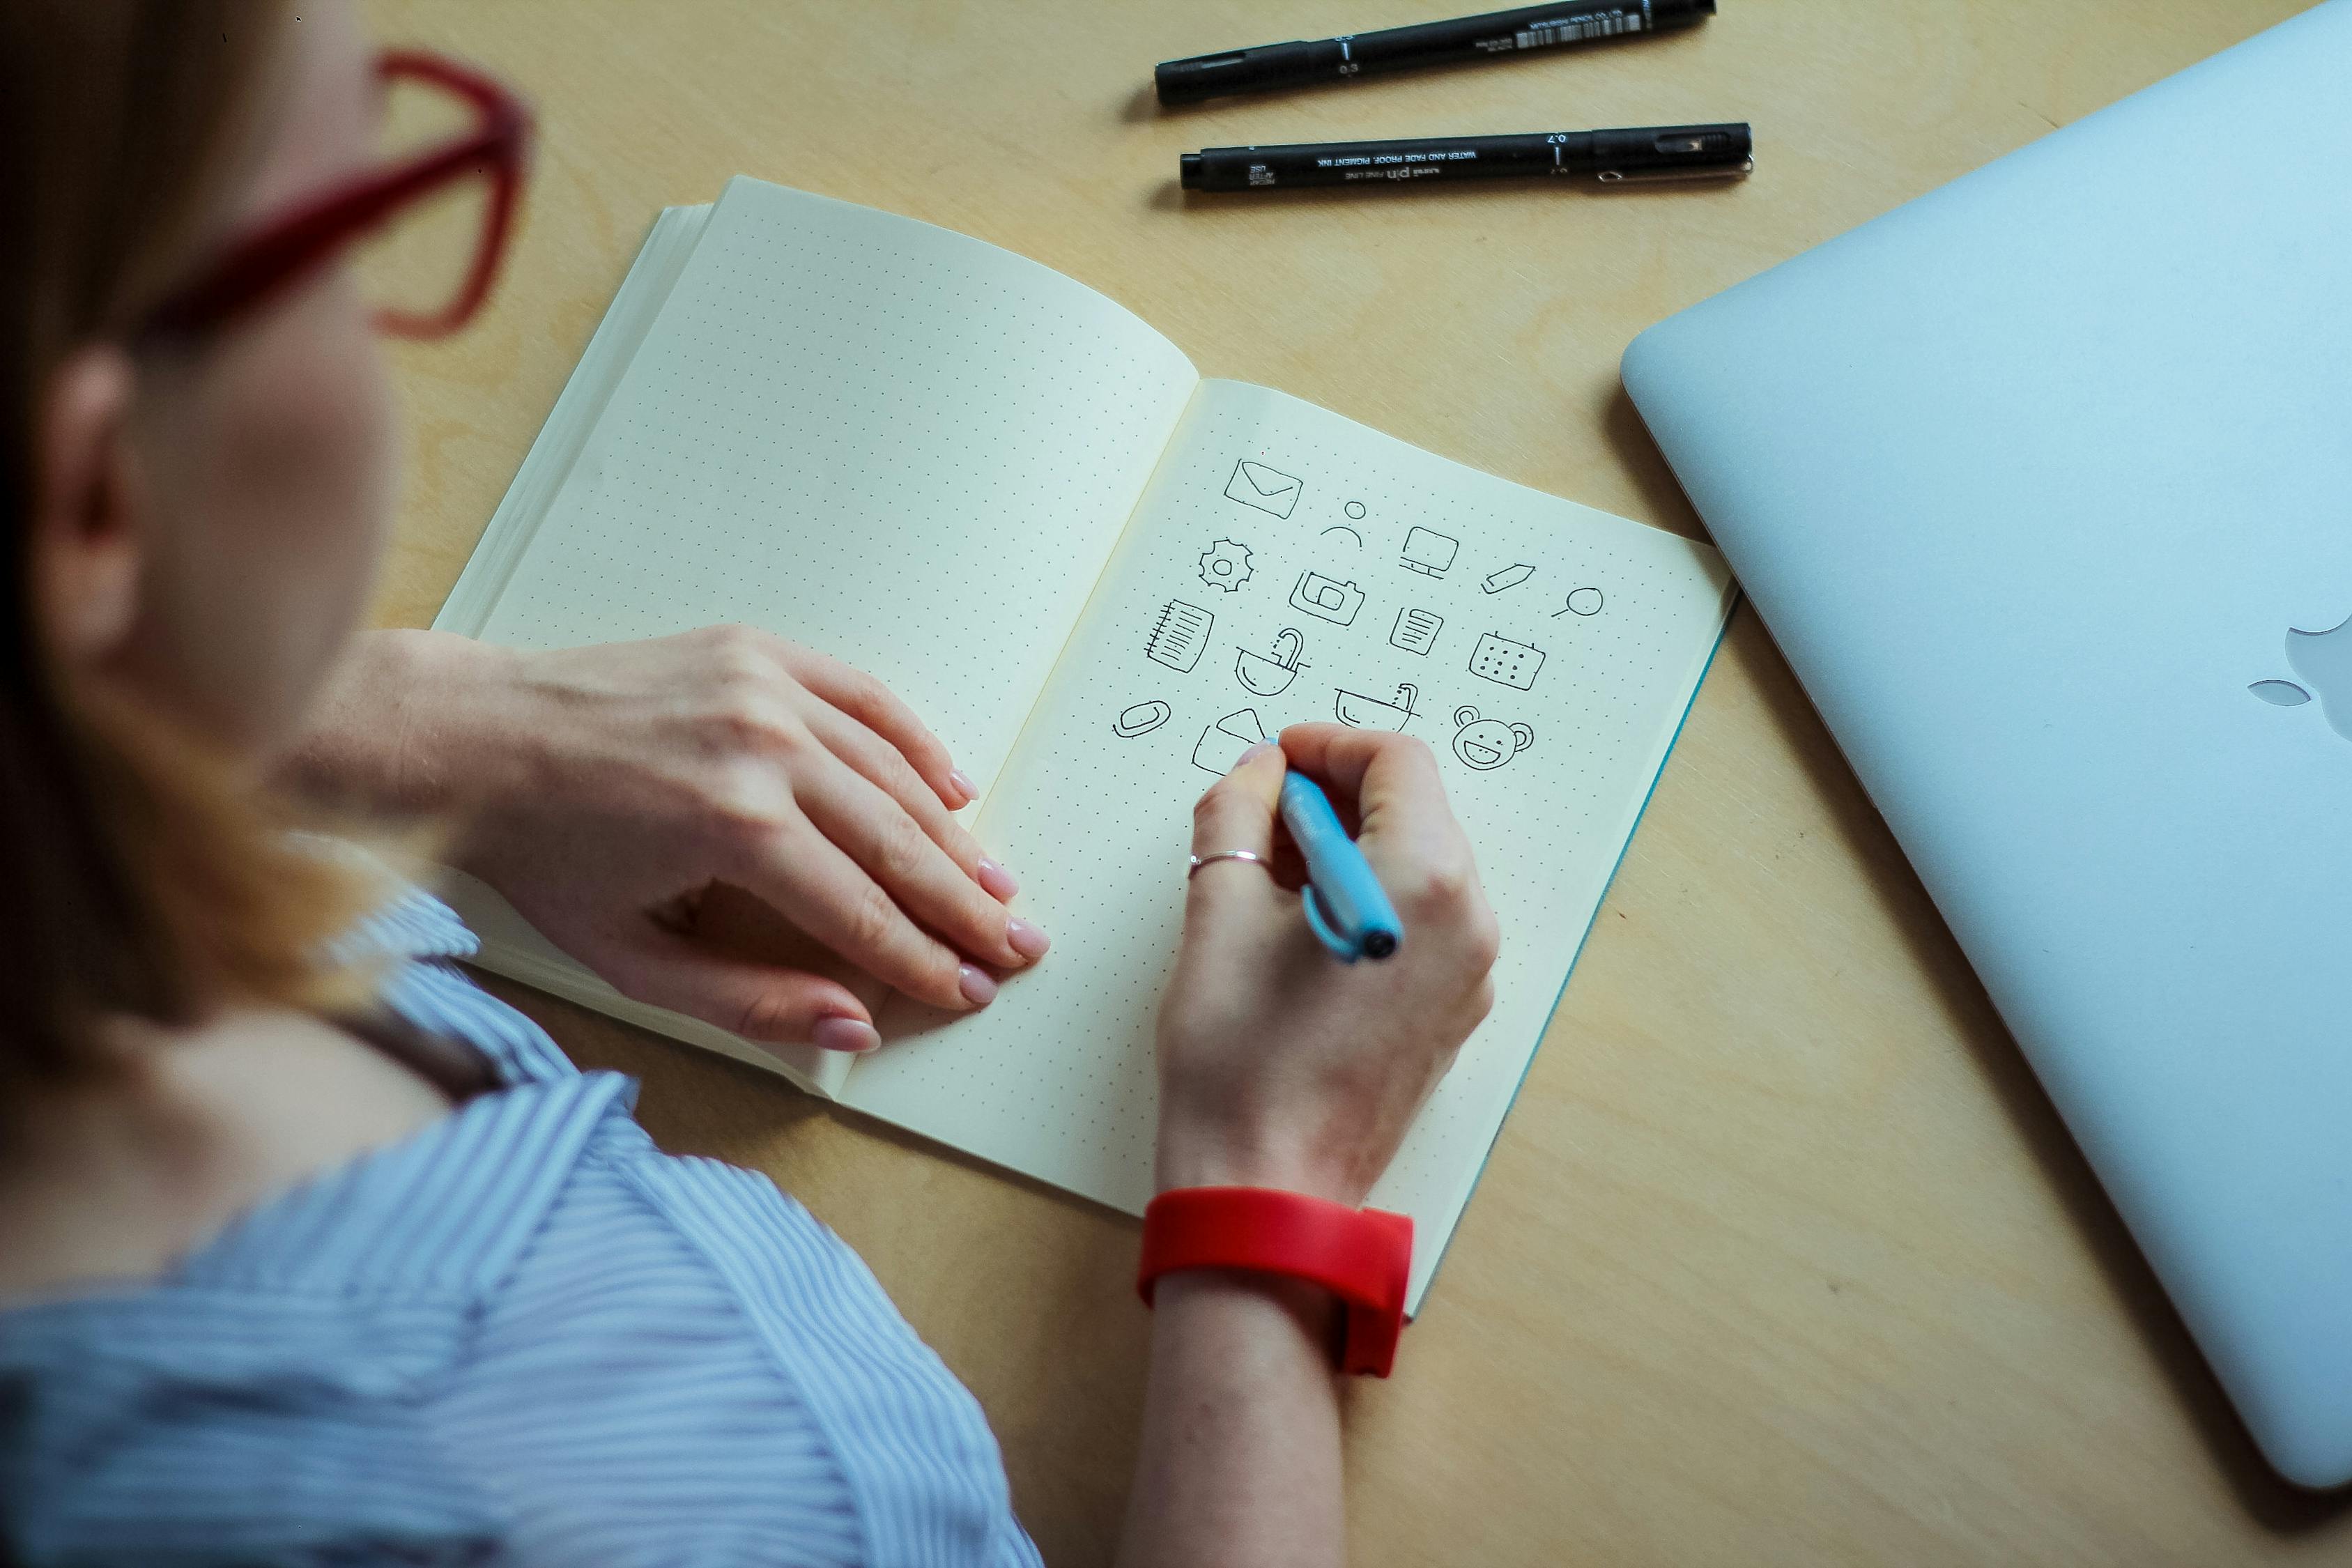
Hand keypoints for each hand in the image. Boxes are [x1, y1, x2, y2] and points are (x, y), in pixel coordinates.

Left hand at [286, 627, 1047, 1050]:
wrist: (475, 741)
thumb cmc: (544, 856)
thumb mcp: (633, 959)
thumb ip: (750, 1000)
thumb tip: (855, 1024)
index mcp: (733, 827)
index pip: (861, 912)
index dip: (924, 961)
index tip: (971, 991)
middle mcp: (763, 747)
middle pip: (897, 843)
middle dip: (965, 905)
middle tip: (1018, 944)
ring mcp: (764, 688)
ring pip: (894, 775)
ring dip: (954, 836)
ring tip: (996, 885)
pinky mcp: (756, 652)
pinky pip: (864, 699)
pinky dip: (916, 745)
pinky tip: (955, 790)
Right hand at [1154, 725, 1497, 1206]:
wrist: (1266, 1188)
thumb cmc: (1239, 1056)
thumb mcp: (1218, 909)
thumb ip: (1237, 814)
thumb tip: (1259, 773)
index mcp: (1425, 880)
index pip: (1396, 763)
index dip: (1328, 746)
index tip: (1274, 761)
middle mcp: (1469, 921)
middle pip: (1416, 812)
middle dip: (1337, 797)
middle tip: (1259, 815)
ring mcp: (1471, 975)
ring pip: (1418, 867)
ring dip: (1349, 849)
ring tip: (1267, 875)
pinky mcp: (1453, 1016)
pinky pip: (1421, 924)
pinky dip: (1367, 900)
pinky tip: (1299, 928)